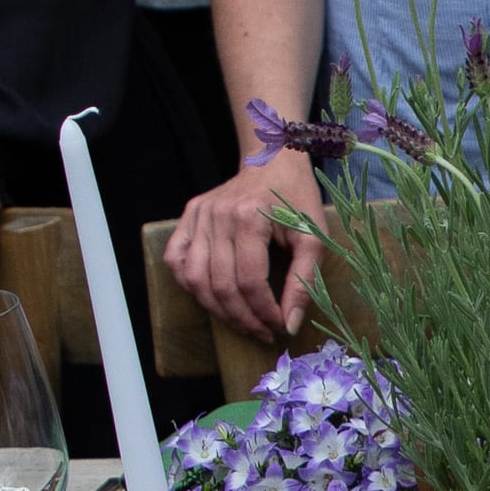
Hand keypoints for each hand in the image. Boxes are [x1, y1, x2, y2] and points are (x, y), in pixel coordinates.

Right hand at [164, 150, 328, 341]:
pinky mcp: (188, 216)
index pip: (250, 281)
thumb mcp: (313, 235)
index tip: (279, 327)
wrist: (272, 158)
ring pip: (195, 280)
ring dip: (217, 310)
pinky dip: (190, 286)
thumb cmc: (296, 196)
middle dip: (243, 318)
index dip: (264, 312)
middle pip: (221, 286)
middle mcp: (218, 216)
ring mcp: (198, 216)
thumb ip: (304, 281)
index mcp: (250, 217)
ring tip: (241, 321)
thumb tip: (291, 325)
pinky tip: (212, 297)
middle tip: (261, 332)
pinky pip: (176, 261)